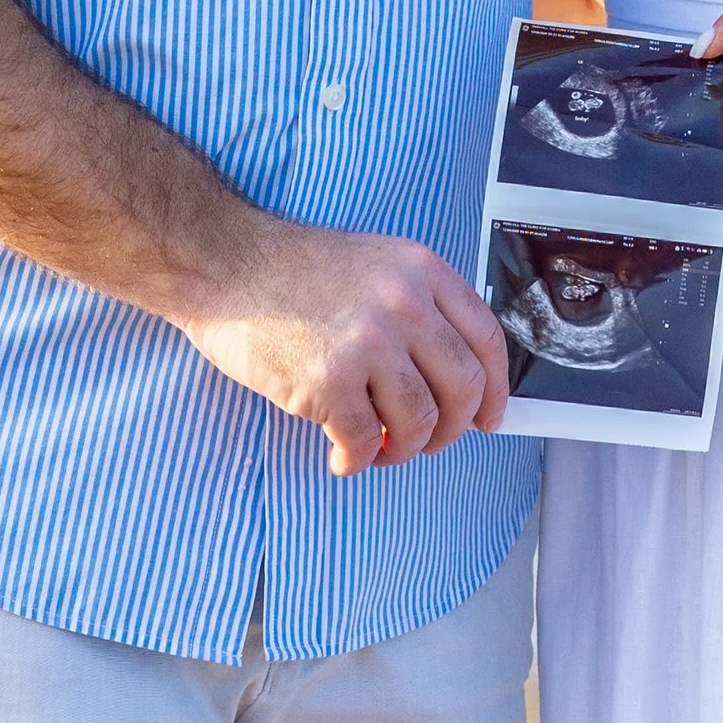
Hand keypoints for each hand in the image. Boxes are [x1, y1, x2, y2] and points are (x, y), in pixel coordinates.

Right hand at [178, 222, 510, 476]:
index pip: (487, 339)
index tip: (489, 418)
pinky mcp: (326, 380)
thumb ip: (419, 306)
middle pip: (463, 388)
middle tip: (427, 441)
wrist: (225, 262)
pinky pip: (364, 442)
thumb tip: (455, 378)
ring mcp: (366, 342)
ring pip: (418, 422)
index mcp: (421, 271)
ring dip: (403, 449)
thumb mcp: (377, 263)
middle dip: (450, 429)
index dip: (496, 389)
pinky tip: (342, 457)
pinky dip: (357, 461)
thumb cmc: (293, 269)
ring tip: (378, 447)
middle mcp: (403, 304)